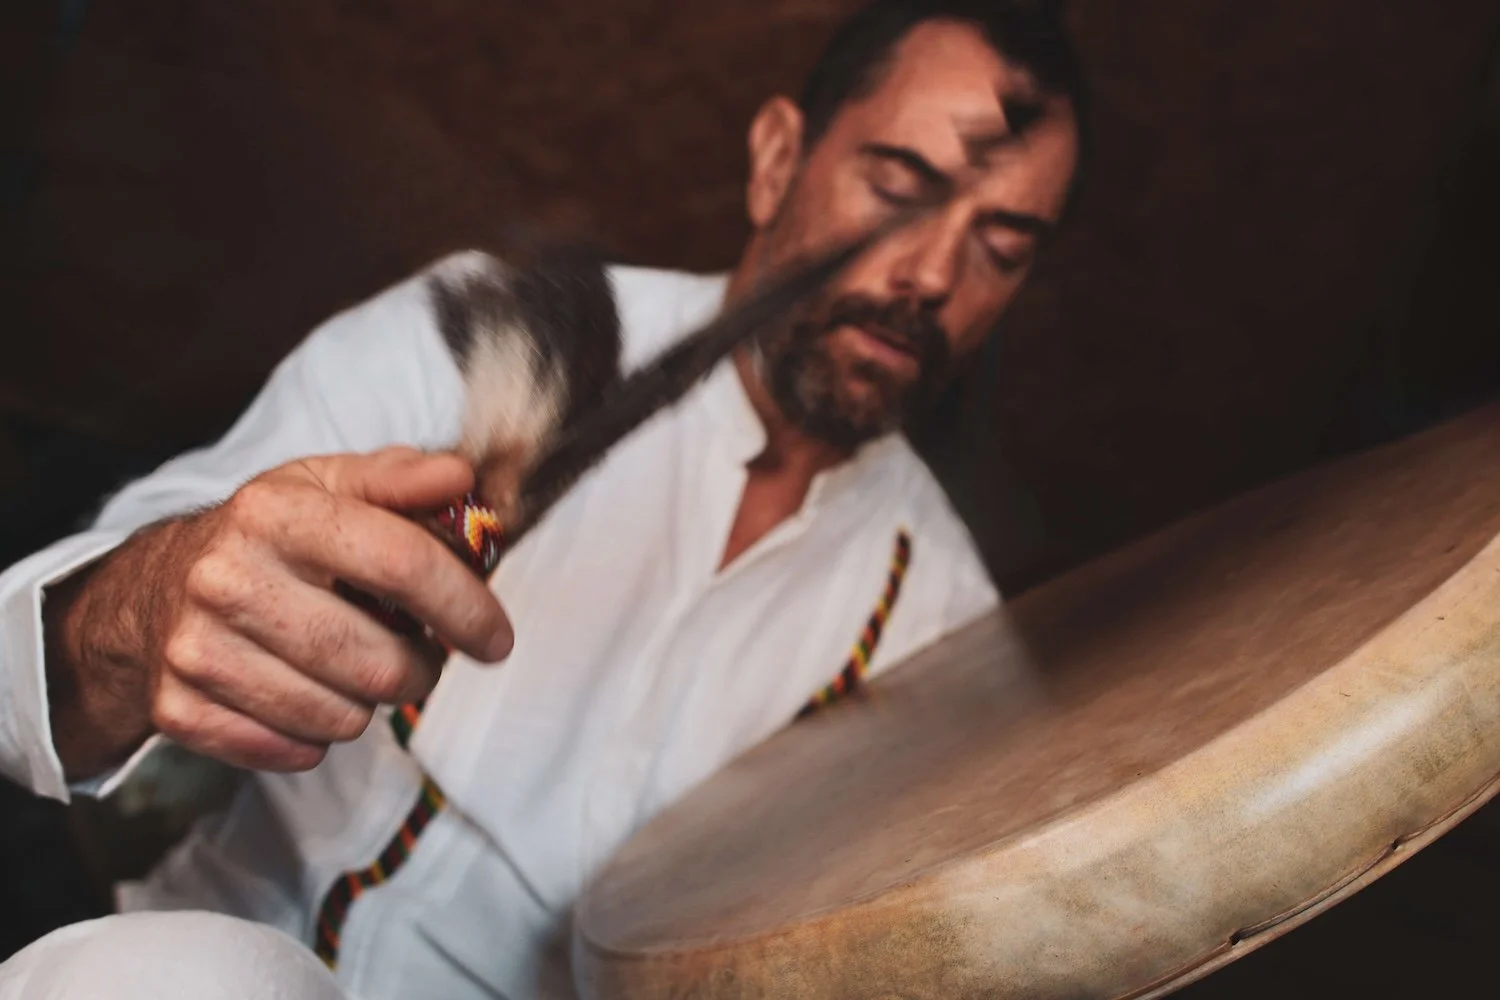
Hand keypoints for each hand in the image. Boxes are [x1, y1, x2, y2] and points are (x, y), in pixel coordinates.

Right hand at [46, 447, 512, 778]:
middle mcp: (228, 578)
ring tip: (352, 664)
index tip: (495, 636)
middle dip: (421, 667)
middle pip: (378, 662)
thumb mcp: (327, 486)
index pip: (401, 563)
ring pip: (343, 717)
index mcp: (274, 513)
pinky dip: (317, 733)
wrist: (153, 589)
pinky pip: (295, 750)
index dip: (465, 606)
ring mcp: (197, 648)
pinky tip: (305, 690)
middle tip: (418, 652)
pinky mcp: (180, 709)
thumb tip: (459, 477)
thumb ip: (401, 479)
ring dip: (370, 702)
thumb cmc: (268, 537)